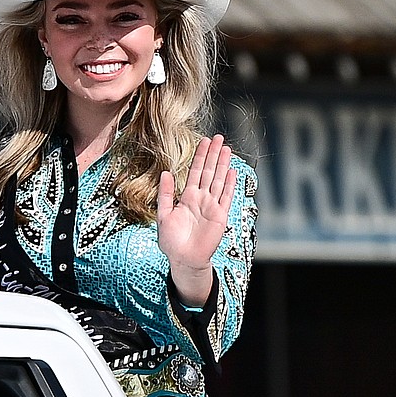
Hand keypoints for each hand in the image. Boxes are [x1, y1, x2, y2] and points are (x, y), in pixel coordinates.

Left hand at [157, 135, 236, 307]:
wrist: (183, 259)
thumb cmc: (172, 241)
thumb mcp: (164, 214)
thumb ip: (166, 193)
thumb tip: (165, 172)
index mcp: (187, 197)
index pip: (194, 172)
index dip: (199, 156)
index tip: (203, 141)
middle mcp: (201, 199)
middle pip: (208, 172)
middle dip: (213, 154)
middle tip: (218, 137)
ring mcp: (212, 206)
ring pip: (218, 180)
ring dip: (222, 165)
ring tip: (226, 149)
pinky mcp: (220, 216)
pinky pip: (225, 197)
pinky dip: (228, 184)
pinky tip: (231, 171)